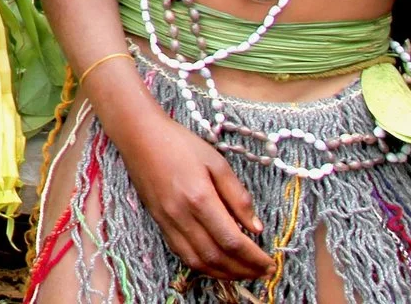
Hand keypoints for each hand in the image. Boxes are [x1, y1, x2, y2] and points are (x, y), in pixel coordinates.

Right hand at [108, 110, 273, 279]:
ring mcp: (167, 222)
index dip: (254, 257)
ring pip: (197, 261)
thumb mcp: (217, 162)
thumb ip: (238, 196)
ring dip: (223, 274)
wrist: (139, 136)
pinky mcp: (159, 223)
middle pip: (216, 256)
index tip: (271, 263)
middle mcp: (181, 216)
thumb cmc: (180, 143)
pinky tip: (217, 265)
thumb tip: (256, 227)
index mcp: (200, 198)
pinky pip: (182, 254)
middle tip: (263, 273)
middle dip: (243, 270)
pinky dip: (203, 266)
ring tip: (244, 274)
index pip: (232, 240)